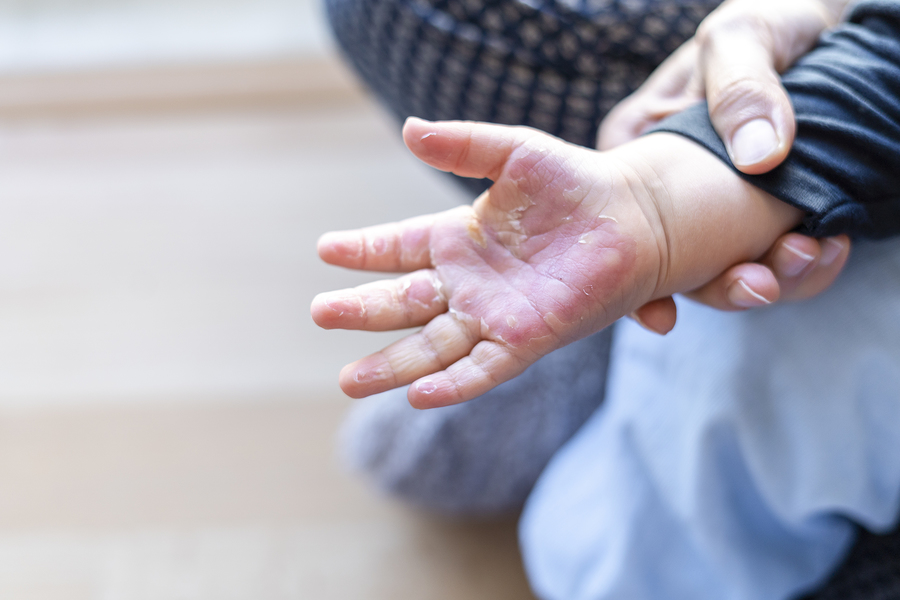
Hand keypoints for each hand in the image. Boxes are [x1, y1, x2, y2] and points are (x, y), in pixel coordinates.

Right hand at [312, 119, 800, 406]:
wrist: (635, 217)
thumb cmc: (575, 181)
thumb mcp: (514, 152)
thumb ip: (463, 145)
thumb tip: (408, 130)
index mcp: (459, 238)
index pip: (398, 247)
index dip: (363, 249)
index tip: (325, 249)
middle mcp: (469, 282)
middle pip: (403, 302)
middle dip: (362, 311)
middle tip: (320, 313)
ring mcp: (494, 315)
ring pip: (431, 346)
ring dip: (391, 364)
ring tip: (348, 381)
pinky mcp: (527, 339)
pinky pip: (482, 368)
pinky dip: (451, 384)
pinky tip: (417, 395)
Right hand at [598, 0, 851, 332]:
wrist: (814, 29)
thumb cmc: (766, 21)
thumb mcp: (743, 37)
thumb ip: (743, 93)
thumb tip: (760, 158)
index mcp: (636, 149)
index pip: (619, 231)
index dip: (637, 283)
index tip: (662, 313)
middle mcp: (666, 191)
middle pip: (675, 265)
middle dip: (722, 285)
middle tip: (761, 282)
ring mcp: (714, 209)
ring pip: (727, 268)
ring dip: (770, 278)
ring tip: (811, 255)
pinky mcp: (759, 215)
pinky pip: (772, 254)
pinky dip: (802, 265)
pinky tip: (828, 246)